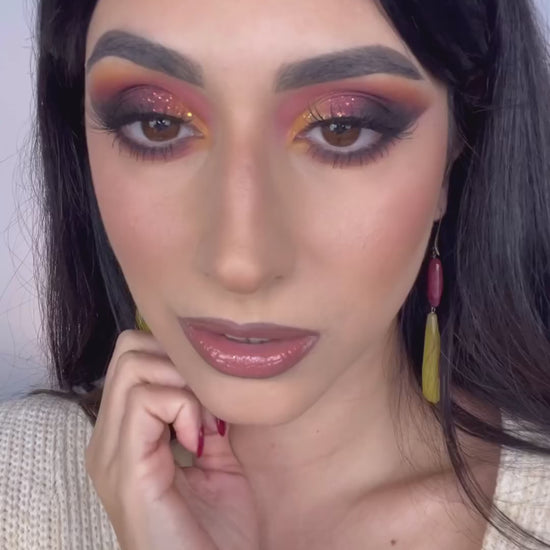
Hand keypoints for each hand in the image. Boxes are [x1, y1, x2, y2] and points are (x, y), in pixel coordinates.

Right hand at [85, 329, 259, 549]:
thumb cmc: (217, 533)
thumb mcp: (217, 461)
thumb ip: (206, 419)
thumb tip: (215, 382)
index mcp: (125, 440)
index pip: (133, 358)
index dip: (176, 359)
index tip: (208, 396)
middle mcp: (108, 442)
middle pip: (129, 351)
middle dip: (175, 362)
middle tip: (203, 403)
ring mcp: (112, 454)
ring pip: (134, 366)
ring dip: (181, 385)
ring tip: (201, 427)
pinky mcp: (127, 469)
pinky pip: (144, 401)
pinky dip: (181, 407)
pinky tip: (198, 443)